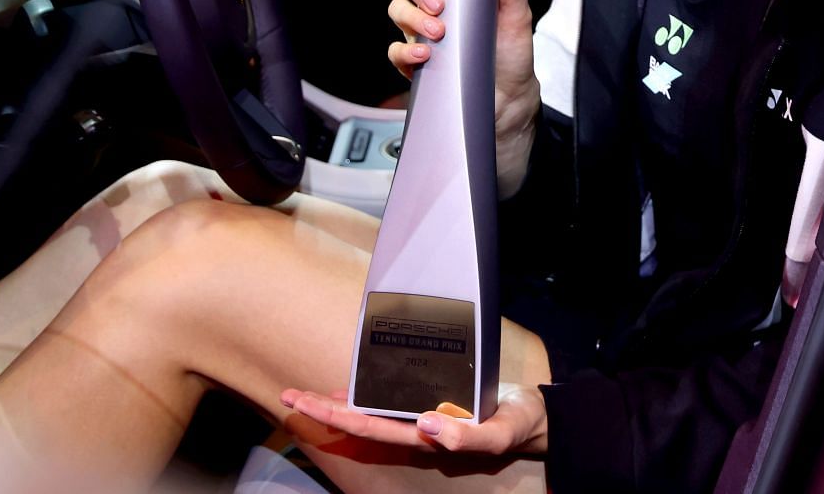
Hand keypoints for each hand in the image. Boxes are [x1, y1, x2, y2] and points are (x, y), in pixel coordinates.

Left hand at [278, 384, 549, 456]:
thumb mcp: (499, 433)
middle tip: (288, 394)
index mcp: (426, 437)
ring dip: (338, 402)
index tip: (306, 401)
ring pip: (371, 411)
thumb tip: (427, 425)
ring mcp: (422, 417)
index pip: (371, 426)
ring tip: (306, 392)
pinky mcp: (433, 401)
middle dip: (323, 408)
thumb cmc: (518, 424)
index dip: (337, 414)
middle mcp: (417, 428)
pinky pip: (391, 399)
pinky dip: (367, 392)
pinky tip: (353, 385)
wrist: (535, 419)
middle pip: (361, 420)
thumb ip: (467, 437)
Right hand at [387, 0, 540, 190]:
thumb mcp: (519, 14)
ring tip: (439, 32)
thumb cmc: (510, 49)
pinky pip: (396, 50)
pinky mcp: (415, 59)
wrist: (508, 96)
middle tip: (440, 4)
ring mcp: (420, 29)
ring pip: (397, 10)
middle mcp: (433, 1)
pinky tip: (424, 54)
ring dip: (413, 17)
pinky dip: (406, 50)